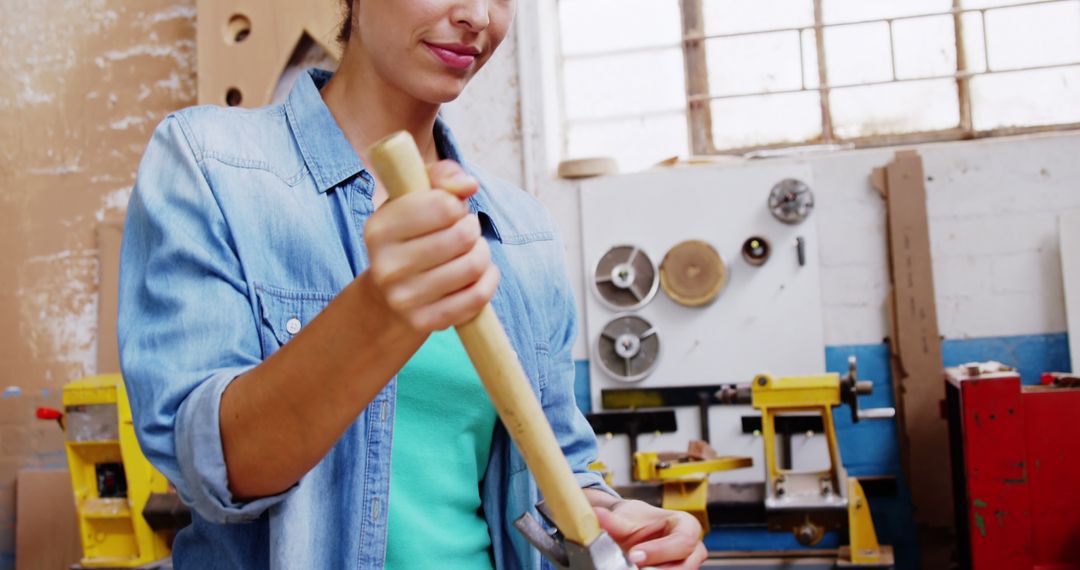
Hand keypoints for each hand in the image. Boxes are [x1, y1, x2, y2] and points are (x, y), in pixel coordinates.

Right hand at [363, 160, 499, 331]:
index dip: (456, 205)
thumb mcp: (416, 198)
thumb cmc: (411, 236)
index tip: (450, 212)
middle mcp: (386, 266)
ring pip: (473, 266)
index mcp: (379, 228)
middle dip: (472, 229)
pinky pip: (477, 297)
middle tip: (464, 233)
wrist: (388, 295)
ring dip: (482, 253)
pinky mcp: (424, 322)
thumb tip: (469, 185)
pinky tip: (480, 273)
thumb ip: (443, 177)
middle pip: (463, 236)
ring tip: (470, 251)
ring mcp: (404, 298)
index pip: (444, 206)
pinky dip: (489, 280)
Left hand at [594, 499, 706, 568]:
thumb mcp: (625, 519)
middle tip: (632, 567)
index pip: (682, 541)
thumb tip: (598, 515)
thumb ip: (612, 521)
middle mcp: (694, 548)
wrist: (634, 532)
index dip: (660, 551)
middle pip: (686, 566)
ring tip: (632, 569)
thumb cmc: (636, 522)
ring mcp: (690, 565)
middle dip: (657, 569)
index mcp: (687, 525)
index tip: (634, 556)